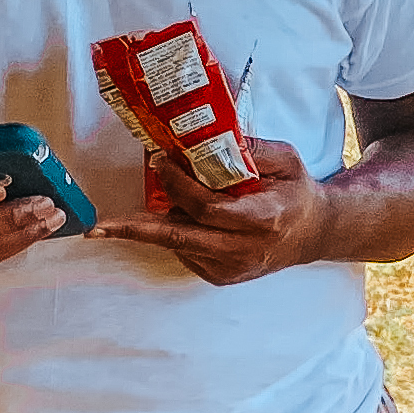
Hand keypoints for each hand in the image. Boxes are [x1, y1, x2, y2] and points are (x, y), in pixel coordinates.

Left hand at [96, 132, 334, 287]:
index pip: (208, 208)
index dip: (179, 186)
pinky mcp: (222, 277)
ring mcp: (232, 268)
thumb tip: (206, 134)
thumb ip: (250, 149)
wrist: (313, 234)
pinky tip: (181, 216)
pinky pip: (185, 253)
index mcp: (263, 219)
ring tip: (150, 202)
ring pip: (179, 245)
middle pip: (180, 238)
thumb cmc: (297, 192)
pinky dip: (174, 233)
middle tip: (100, 226)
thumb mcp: (285, 160)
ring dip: (156, 223)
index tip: (160, 162)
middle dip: (136, 229)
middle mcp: (245, 250)